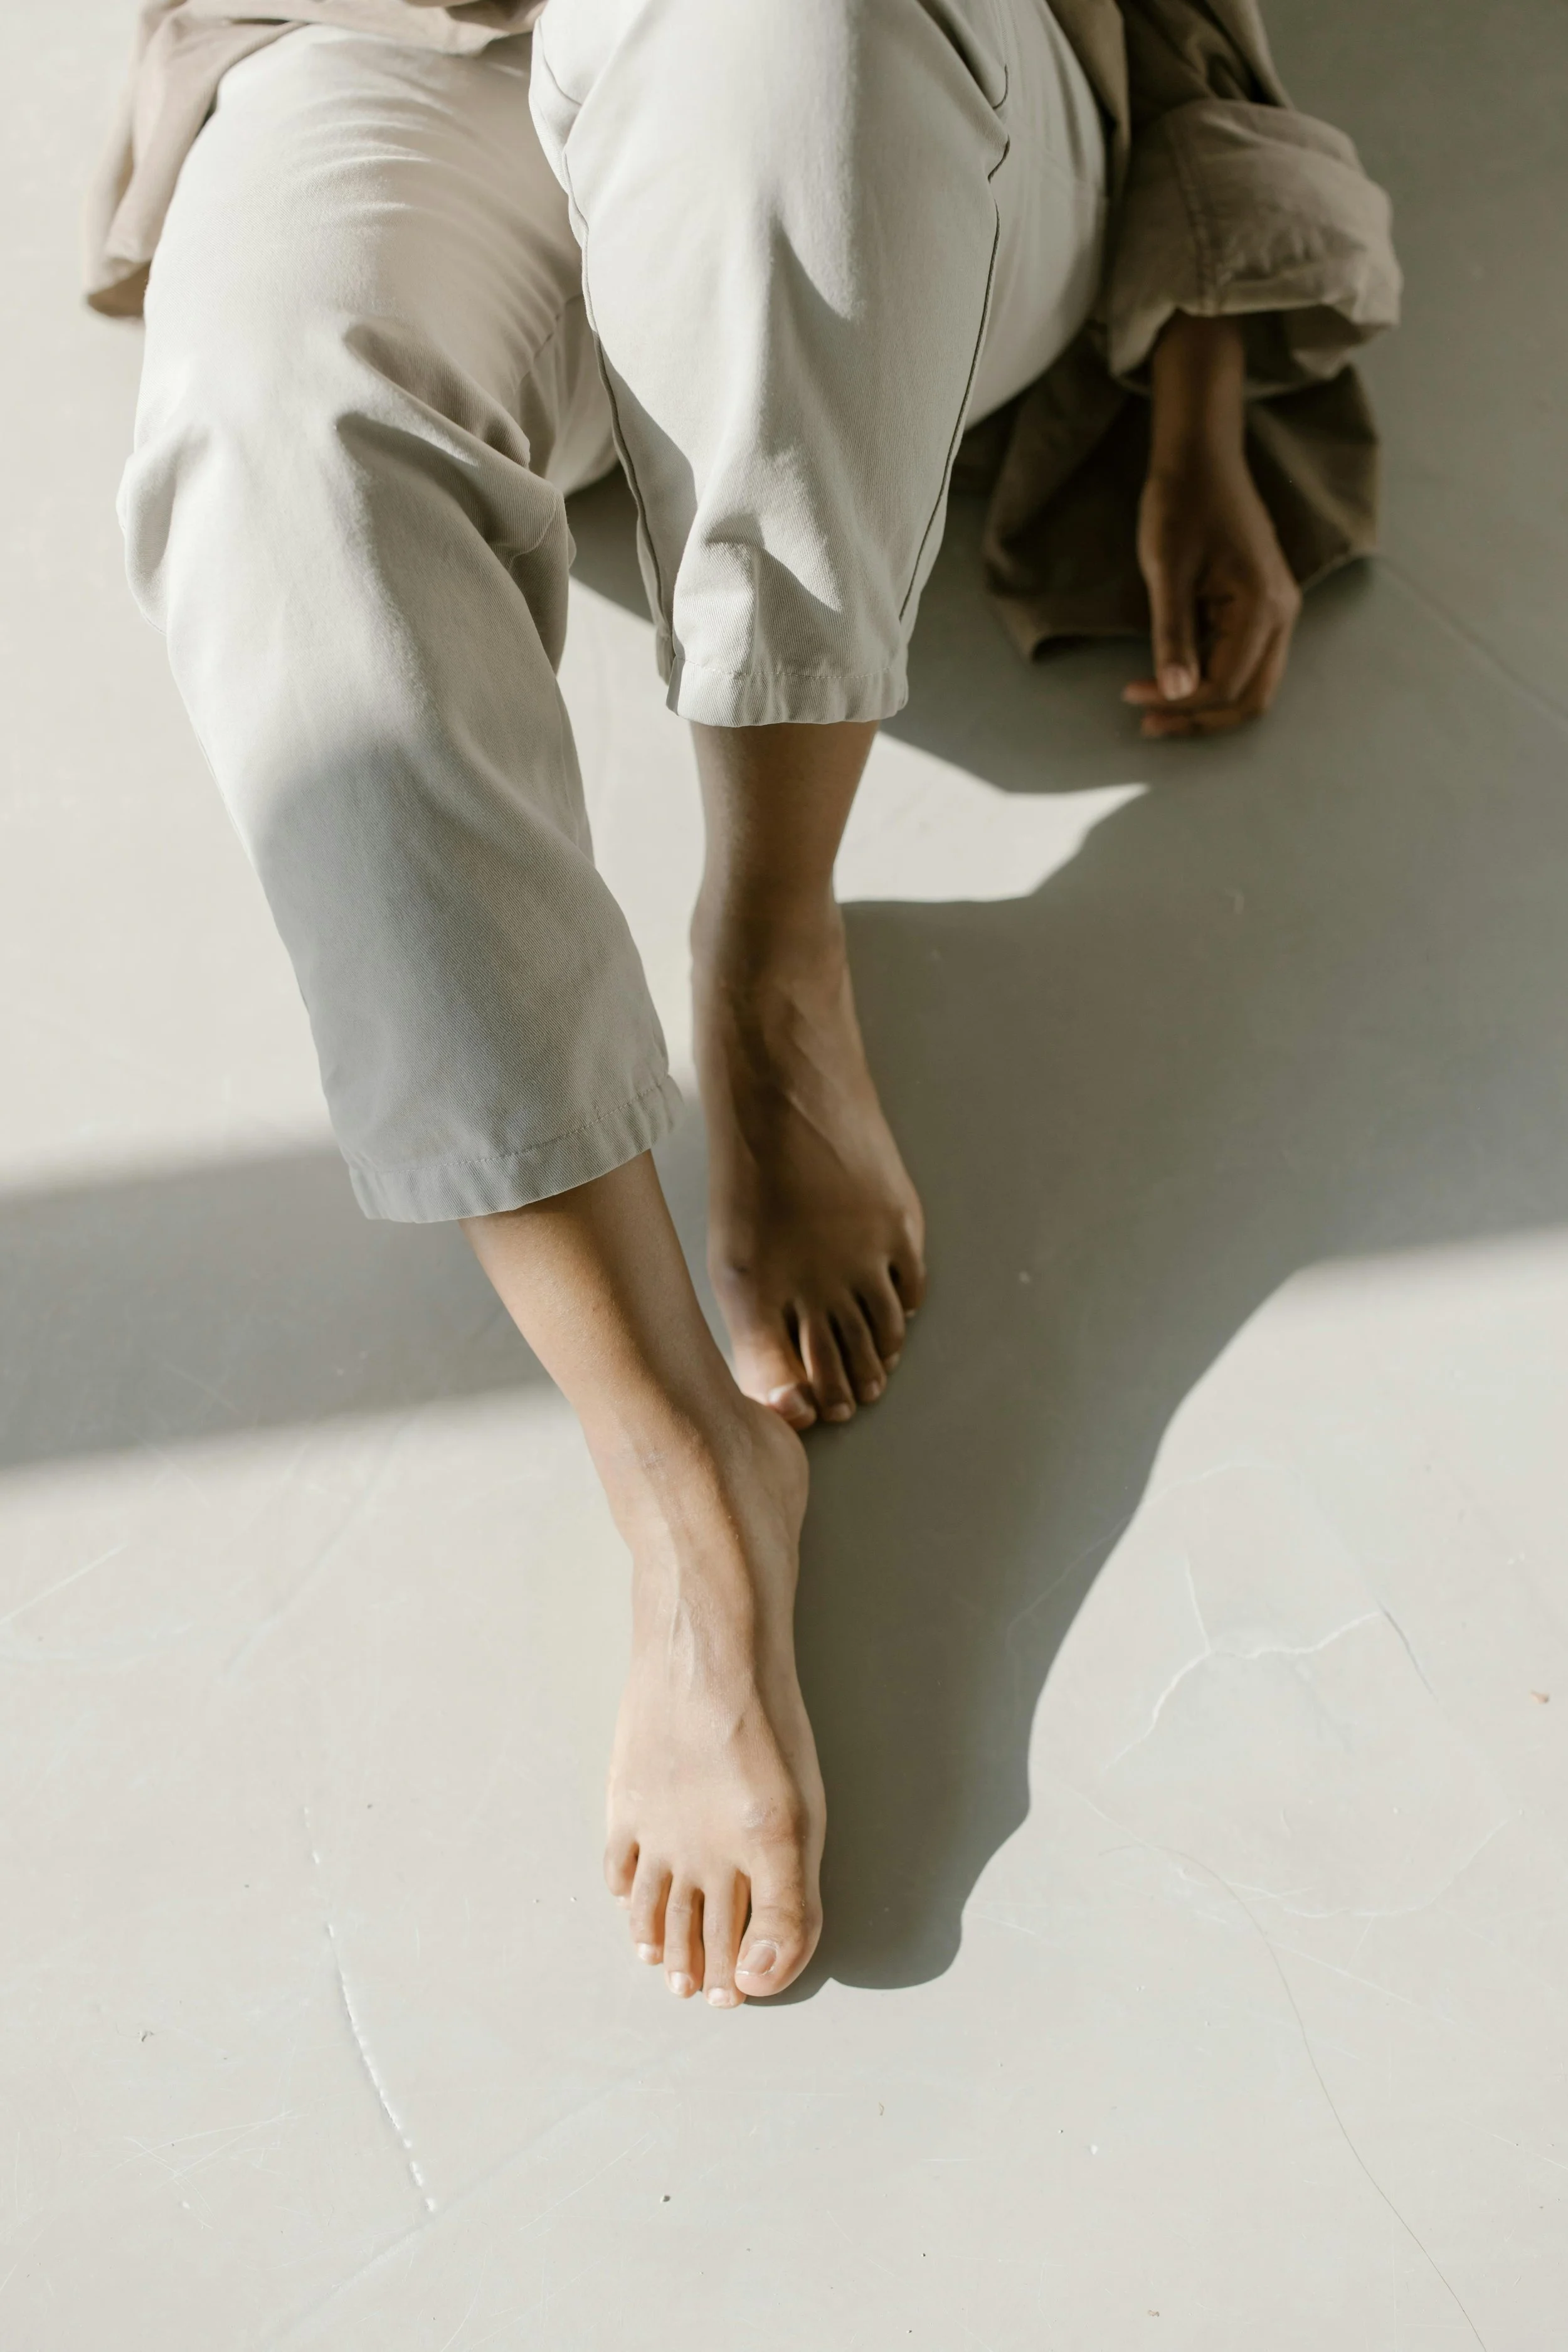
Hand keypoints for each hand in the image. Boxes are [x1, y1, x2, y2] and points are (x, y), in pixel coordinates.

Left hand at [1122, 314, 1301, 739]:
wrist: (1202, 458)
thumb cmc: (1180, 505)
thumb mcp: (1166, 569)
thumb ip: (1173, 634)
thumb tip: (1177, 692)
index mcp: (1263, 606)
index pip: (1225, 684)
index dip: (1178, 702)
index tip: (1130, 695)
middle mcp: (1283, 615)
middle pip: (1250, 698)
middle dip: (1198, 720)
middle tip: (1147, 724)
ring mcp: (1278, 612)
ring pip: (1252, 686)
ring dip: (1207, 707)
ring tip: (1157, 710)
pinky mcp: (1264, 608)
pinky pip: (1247, 664)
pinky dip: (1214, 683)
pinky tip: (1177, 680)